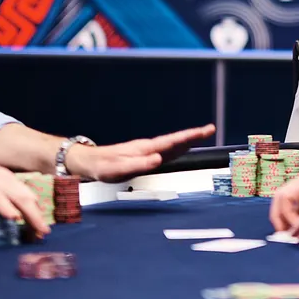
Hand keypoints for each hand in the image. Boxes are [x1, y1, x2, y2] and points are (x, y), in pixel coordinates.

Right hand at [0, 153, 49, 237]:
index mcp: (6, 180)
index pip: (26, 196)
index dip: (35, 212)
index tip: (40, 226)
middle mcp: (5, 179)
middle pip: (27, 198)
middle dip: (37, 216)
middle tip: (44, 232)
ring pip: (18, 198)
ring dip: (30, 215)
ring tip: (38, 229)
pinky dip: (7, 207)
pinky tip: (14, 217)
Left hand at [67, 125, 214, 182]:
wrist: (88, 162)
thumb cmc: (102, 166)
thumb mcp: (118, 169)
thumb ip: (138, 164)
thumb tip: (158, 159)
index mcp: (144, 149)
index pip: (172, 141)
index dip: (189, 136)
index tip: (205, 130)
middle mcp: (147, 147)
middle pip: (175, 140)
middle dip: (193, 135)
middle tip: (210, 129)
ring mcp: (145, 151)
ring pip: (171, 144)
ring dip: (187, 140)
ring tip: (202, 136)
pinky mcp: (143, 156)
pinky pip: (165, 150)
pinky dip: (177, 148)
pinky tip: (181, 149)